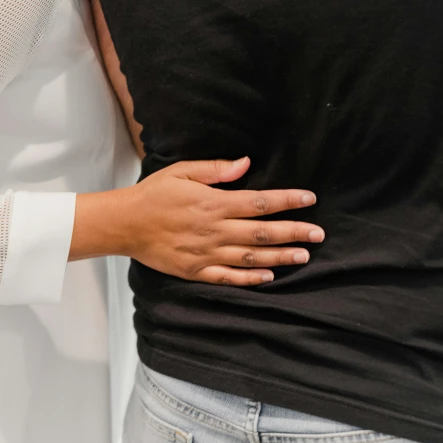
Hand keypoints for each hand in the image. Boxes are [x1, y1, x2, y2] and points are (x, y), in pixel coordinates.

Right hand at [71, 157, 323, 285]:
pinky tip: (269, 277)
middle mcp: (214, 230)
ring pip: (251, 257)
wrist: (124, 224)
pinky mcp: (196, 271)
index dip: (287, 201)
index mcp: (214, 203)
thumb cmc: (154, 194)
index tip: (310, 199)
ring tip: (303, 256)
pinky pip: (228, 278)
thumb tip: (245, 163)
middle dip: (294, 232)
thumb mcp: (182, 172)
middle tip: (319, 234)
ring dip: (280, 257)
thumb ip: (215, 169)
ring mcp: (206, 254)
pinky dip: (250, 278)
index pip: (260, 202)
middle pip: (263, 232)